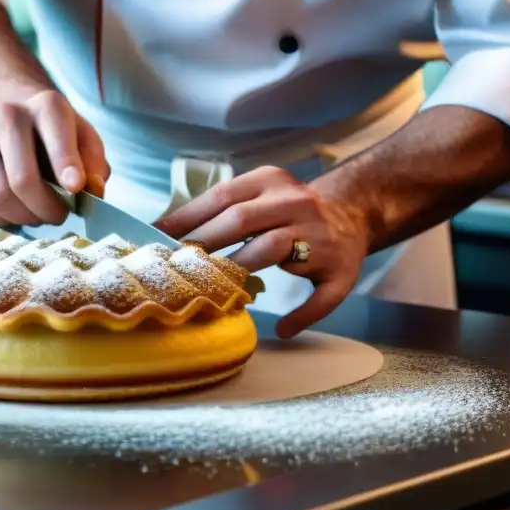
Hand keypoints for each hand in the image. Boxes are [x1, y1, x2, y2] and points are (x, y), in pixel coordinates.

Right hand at [0, 90, 110, 232]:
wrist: (8, 123)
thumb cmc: (53, 141)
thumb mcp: (83, 142)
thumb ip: (93, 164)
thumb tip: (90, 190)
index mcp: (43, 105)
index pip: (54, 135)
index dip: (65, 165)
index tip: (75, 189)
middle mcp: (0, 117)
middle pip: (19, 182)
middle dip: (45, 211)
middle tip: (57, 217)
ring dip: (20, 221)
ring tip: (32, 214)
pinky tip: (5, 215)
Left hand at [154, 166, 370, 338]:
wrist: (354, 211)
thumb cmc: (287, 210)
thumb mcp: (259, 196)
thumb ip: (220, 210)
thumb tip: (163, 233)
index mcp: (270, 181)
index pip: (221, 197)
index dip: (186, 219)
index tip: (156, 238)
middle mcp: (295, 202)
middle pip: (241, 221)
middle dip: (203, 243)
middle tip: (173, 265)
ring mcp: (320, 235)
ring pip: (272, 249)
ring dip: (238, 269)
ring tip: (210, 287)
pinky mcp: (341, 268)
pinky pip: (321, 296)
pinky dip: (302, 315)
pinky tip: (283, 328)